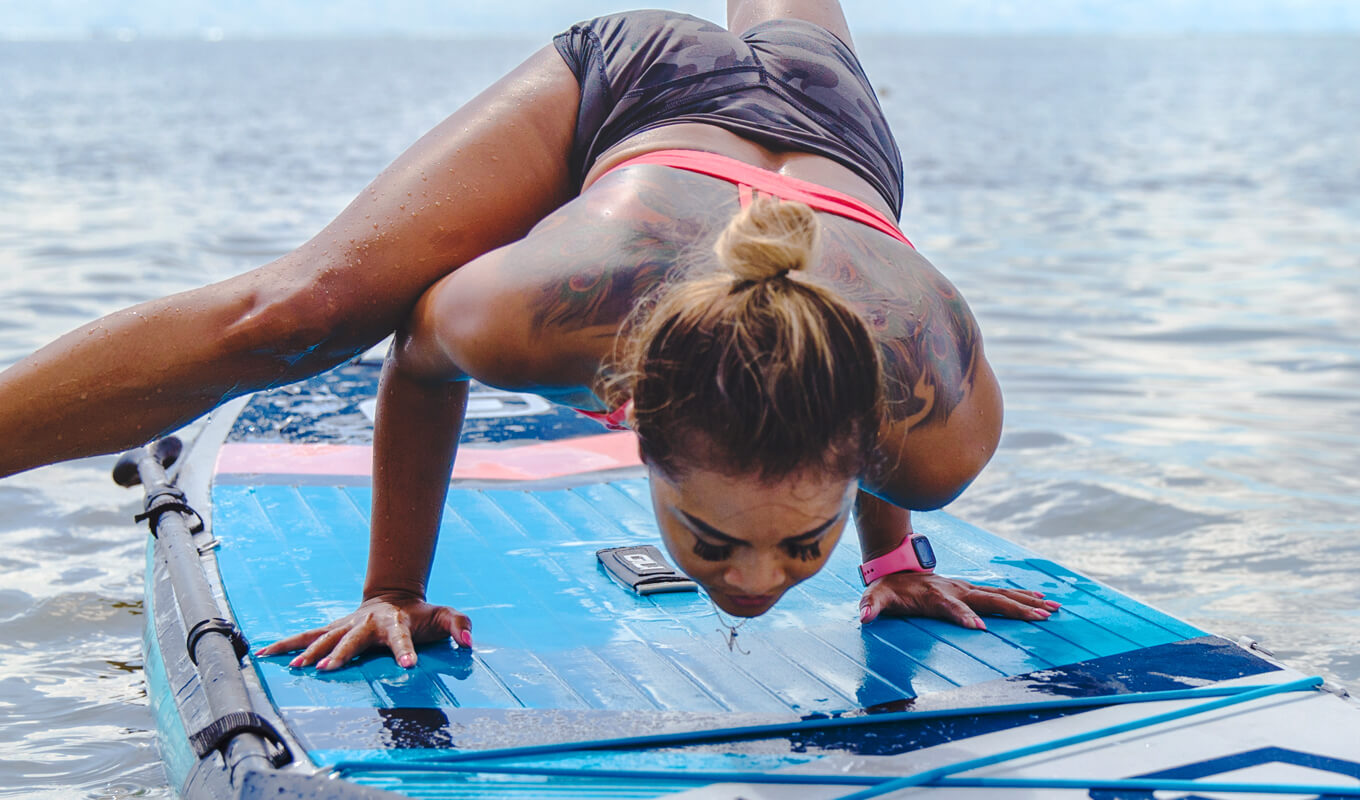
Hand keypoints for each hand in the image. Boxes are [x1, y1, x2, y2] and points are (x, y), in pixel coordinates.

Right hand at [254, 592, 471, 670]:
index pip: (402, 638)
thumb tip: (469, 641)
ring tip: (296, 667)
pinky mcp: (332, 629)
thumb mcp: (445, 616)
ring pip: (325, 637)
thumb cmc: (422, 614)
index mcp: (396, 623)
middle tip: (329, 669)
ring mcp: (347, 625)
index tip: (408, 667)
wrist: (395, 596)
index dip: (406, 651)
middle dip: (341, 653)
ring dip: (310, 652)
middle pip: (353, 639)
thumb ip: (460, 624)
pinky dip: (286, 644)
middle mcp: (367, 623)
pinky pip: (307, 636)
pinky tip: (264, 653)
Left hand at [858, 572, 1059, 629]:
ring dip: (1027, 602)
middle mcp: (956, 589)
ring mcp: (967, 588)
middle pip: (988, 600)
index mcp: (935, 595)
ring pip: (1001, 595)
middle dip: (1014, 609)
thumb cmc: (888, 588)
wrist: (897, 566)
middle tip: (1039, 618)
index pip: (951, 607)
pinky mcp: (973, 590)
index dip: (963, 617)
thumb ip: (870, 606)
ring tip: (1052, 609)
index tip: (979, 629)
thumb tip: (863, 616)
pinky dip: (1023, 597)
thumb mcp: (875, 597)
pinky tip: (1042, 602)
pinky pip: (1002, 593)